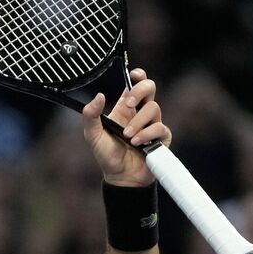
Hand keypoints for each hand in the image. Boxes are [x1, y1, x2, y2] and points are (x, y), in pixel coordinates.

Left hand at [81, 68, 170, 187]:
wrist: (120, 178)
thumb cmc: (107, 155)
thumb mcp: (92, 135)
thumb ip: (91, 115)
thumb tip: (99, 96)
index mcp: (125, 108)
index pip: (135, 84)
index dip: (138, 76)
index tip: (134, 75)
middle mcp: (140, 113)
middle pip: (150, 88)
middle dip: (140, 91)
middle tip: (128, 104)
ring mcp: (152, 124)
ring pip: (154, 108)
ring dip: (138, 122)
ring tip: (127, 136)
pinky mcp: (161, 138)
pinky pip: (160, 128)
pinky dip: (147, 134)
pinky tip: (137, 143)